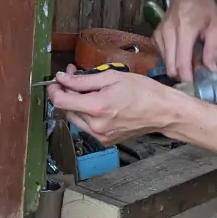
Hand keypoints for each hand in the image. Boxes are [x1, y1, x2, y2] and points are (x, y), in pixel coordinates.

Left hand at [47, 63, 184, 144]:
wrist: (162, 111)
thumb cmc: (142, 91)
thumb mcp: (112, 77)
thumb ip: (83, 79)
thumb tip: (62, 78)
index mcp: (96, 108)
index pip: (61, 101)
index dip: (54, 89)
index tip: (57, 79)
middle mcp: (95, 126)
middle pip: (66, 110)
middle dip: (66, 92)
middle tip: (74, 76)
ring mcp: (100, 136)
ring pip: (75, 118)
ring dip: (75, 103)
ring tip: (87, 89)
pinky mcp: (105, 141)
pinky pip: (87, 126)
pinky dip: (87, 114)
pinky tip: (98, 103)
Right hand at [154, 0, 216, 82]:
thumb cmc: (204, 6)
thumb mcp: (215, 28)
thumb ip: (211, 51)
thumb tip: (211, 73)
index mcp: (185, 29)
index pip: (181, 63)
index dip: (188, 79)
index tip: (196, 88)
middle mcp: (168, 32)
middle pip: (170, 67)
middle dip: (183, 76)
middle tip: (196, 78)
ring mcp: (159, 33)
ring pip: (165, 63)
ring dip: (177, 68)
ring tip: (191, 63)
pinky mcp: (155, 35)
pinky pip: (162, 55)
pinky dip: (171, 60)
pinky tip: (182, 55)